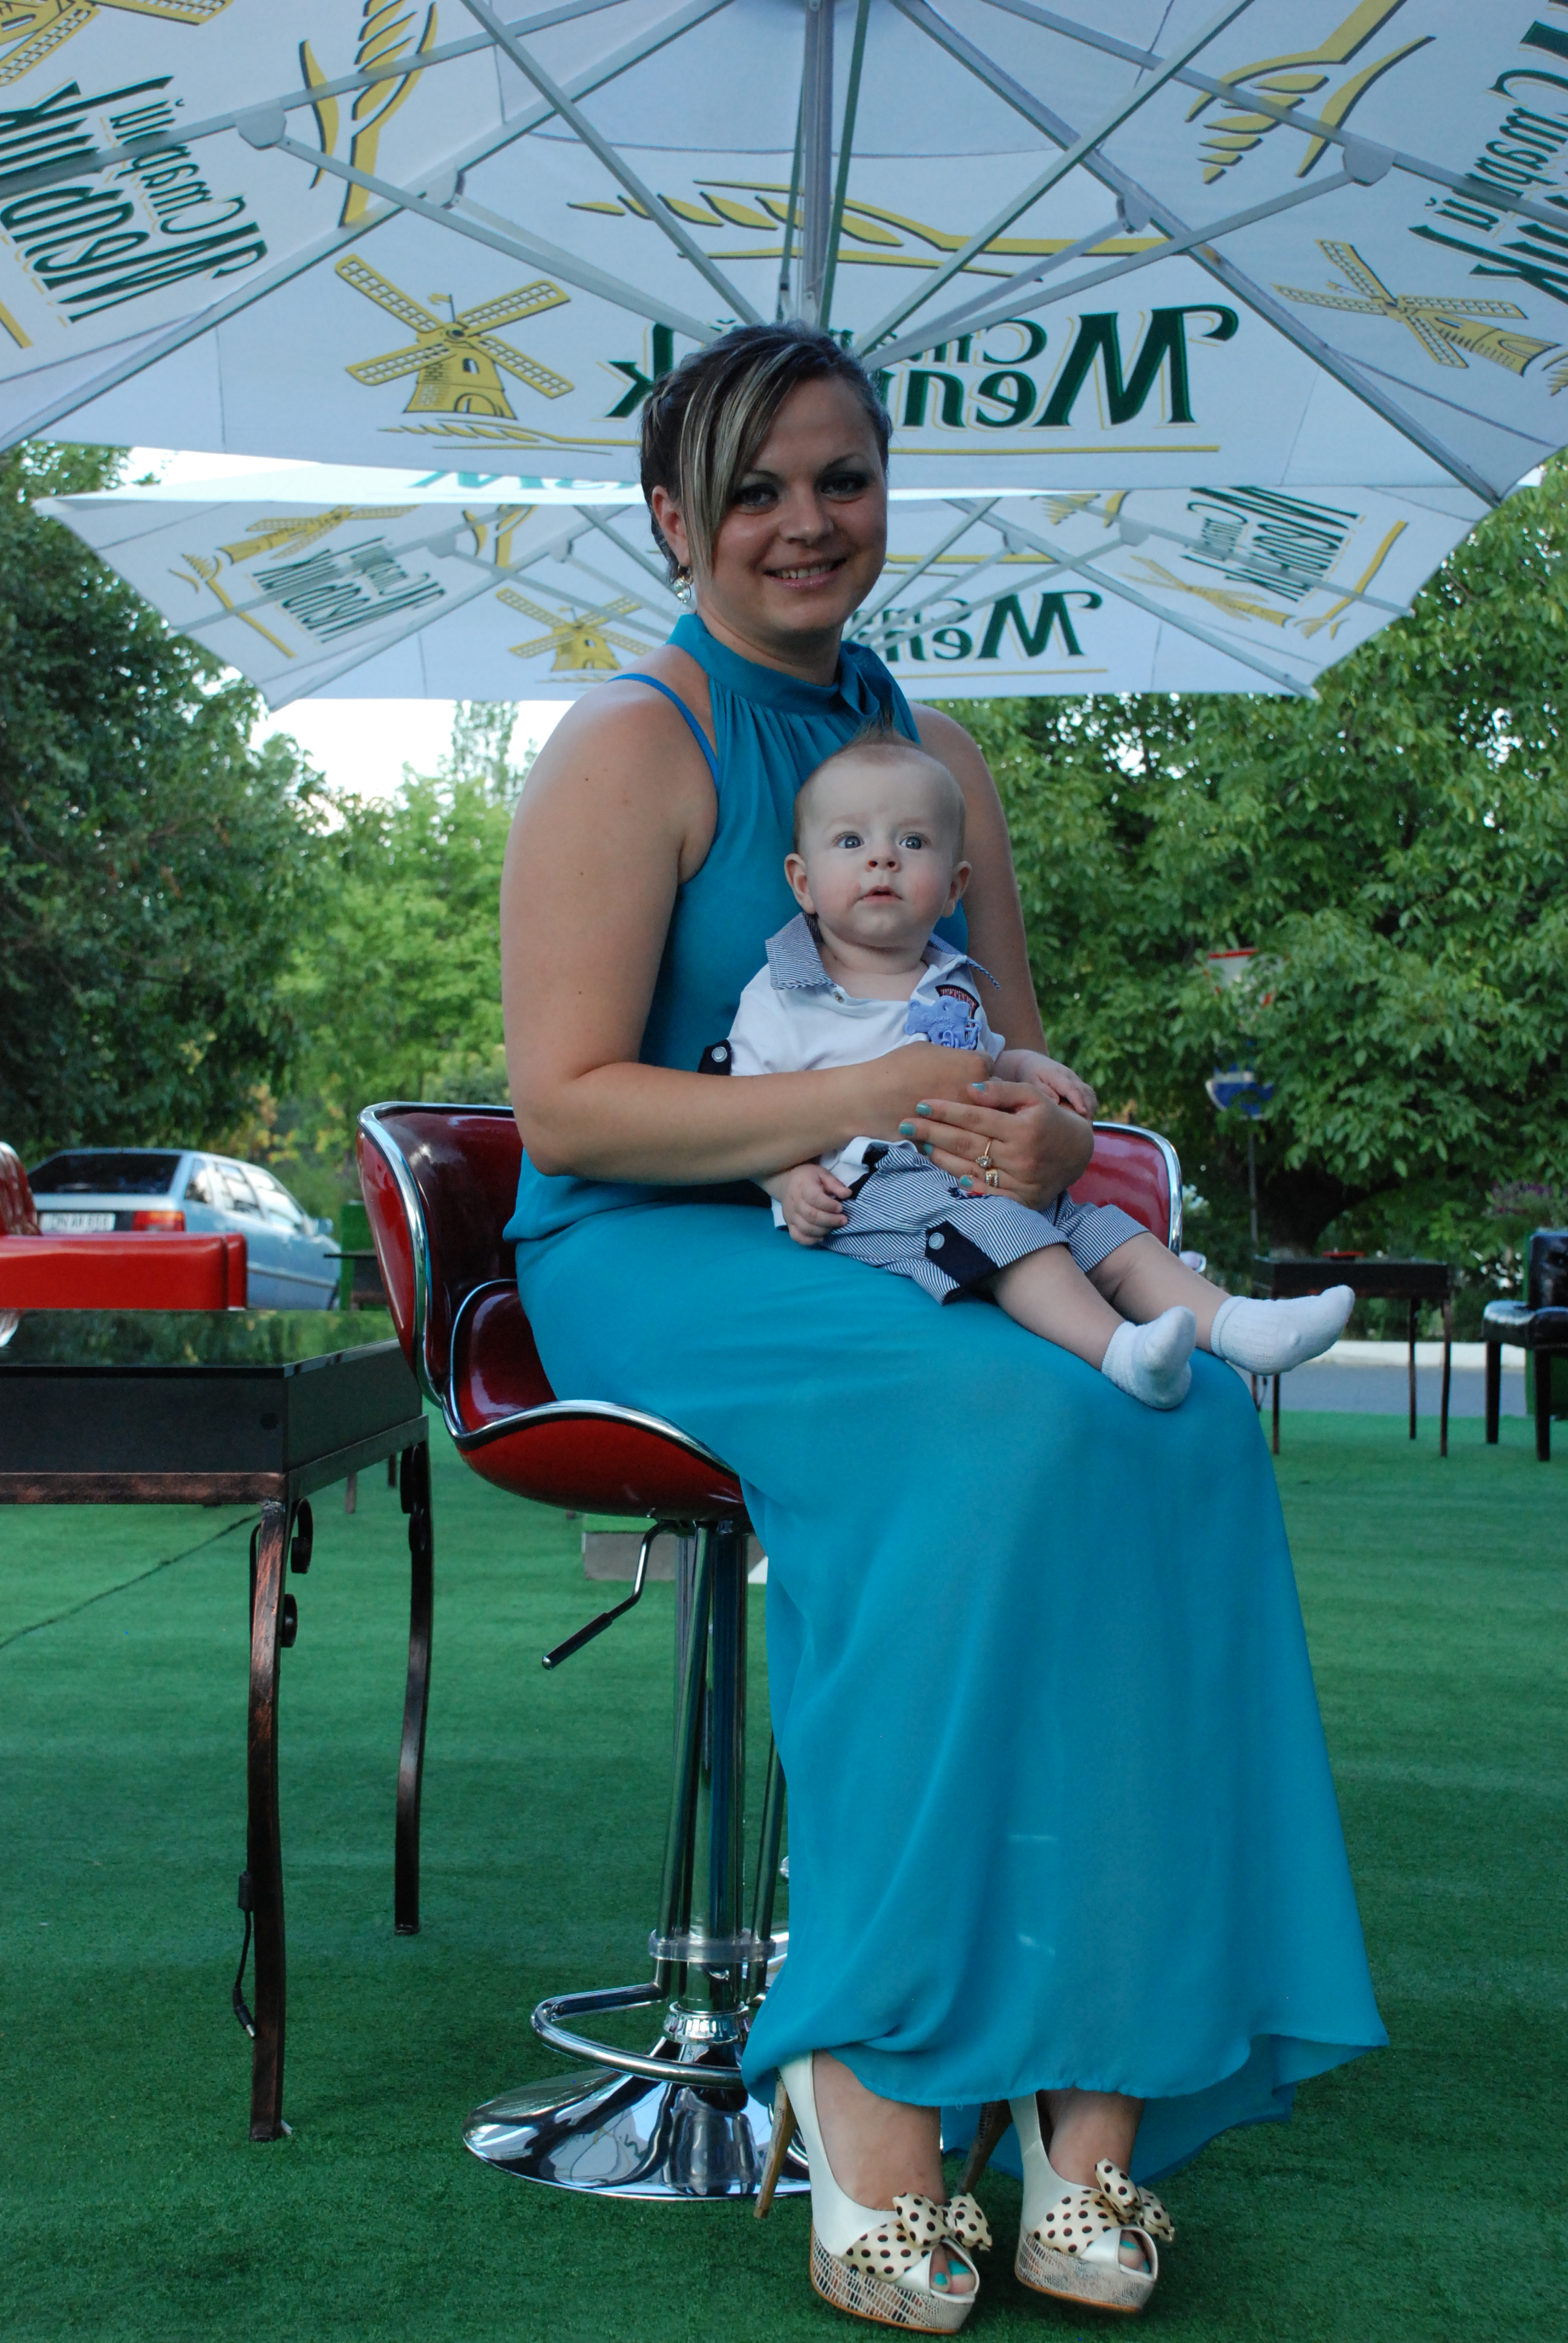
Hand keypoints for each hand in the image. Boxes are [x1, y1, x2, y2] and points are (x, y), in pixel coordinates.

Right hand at [776, 1162, 852, 1244]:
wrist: (786, 1182)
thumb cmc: (808, 1178)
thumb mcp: (822, 1174)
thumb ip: (835, 1184)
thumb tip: (847, 1194)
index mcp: (803, 1186)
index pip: (815, 1198)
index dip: (829, 1205)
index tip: (841, 1207)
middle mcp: (794, 1202)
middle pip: (811, 1216)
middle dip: (830, 1220)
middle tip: (843, 1220)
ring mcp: (790, 1215)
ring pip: (805, 1228)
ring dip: (823, 1230)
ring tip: (834, 1227)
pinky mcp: (788, 1224)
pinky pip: (797, 1236)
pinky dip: (810, 1240)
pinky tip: (821, 1236)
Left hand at [897, 1076, 1093, 1210]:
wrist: (1077, 1153)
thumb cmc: (1049, 1117)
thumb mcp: (1032, 1096)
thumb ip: (1002, 1091)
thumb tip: (968, 1090)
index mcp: (1024, 1129)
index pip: (975, 1118)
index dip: (945, 1110)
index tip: (920, 1104)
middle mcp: (1022, 1157)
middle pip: (967, 1144)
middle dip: (932, 1132)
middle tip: (905, 1124)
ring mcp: (1021, 1182)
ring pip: (971, 1169)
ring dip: (941, 1156)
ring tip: (920, 1143)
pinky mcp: (1021, 1201)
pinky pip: (986, 1193)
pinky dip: (964, 1183)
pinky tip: (946, 1170)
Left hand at [1005, 1049, 1097, 1119]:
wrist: (1034, 1063)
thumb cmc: (1030, 1074)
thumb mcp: (1031, 1081)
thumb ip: (1043, 1091)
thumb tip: (1056, 1102)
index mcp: (1058, 1075)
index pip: (1072, 1088)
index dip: (1078, 1100)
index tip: (1083, 1112)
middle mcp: (1071, 1077)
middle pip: (1085, 1092)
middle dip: (1089, 1108)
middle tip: (1087, 1127)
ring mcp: (1076, 1081)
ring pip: (1089, 1094)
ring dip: (1091, 1109)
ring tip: (1088, 1127)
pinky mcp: (1078, 1086)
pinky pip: (1089, 1096)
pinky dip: (1090, 1108)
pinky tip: (1085, 1121)